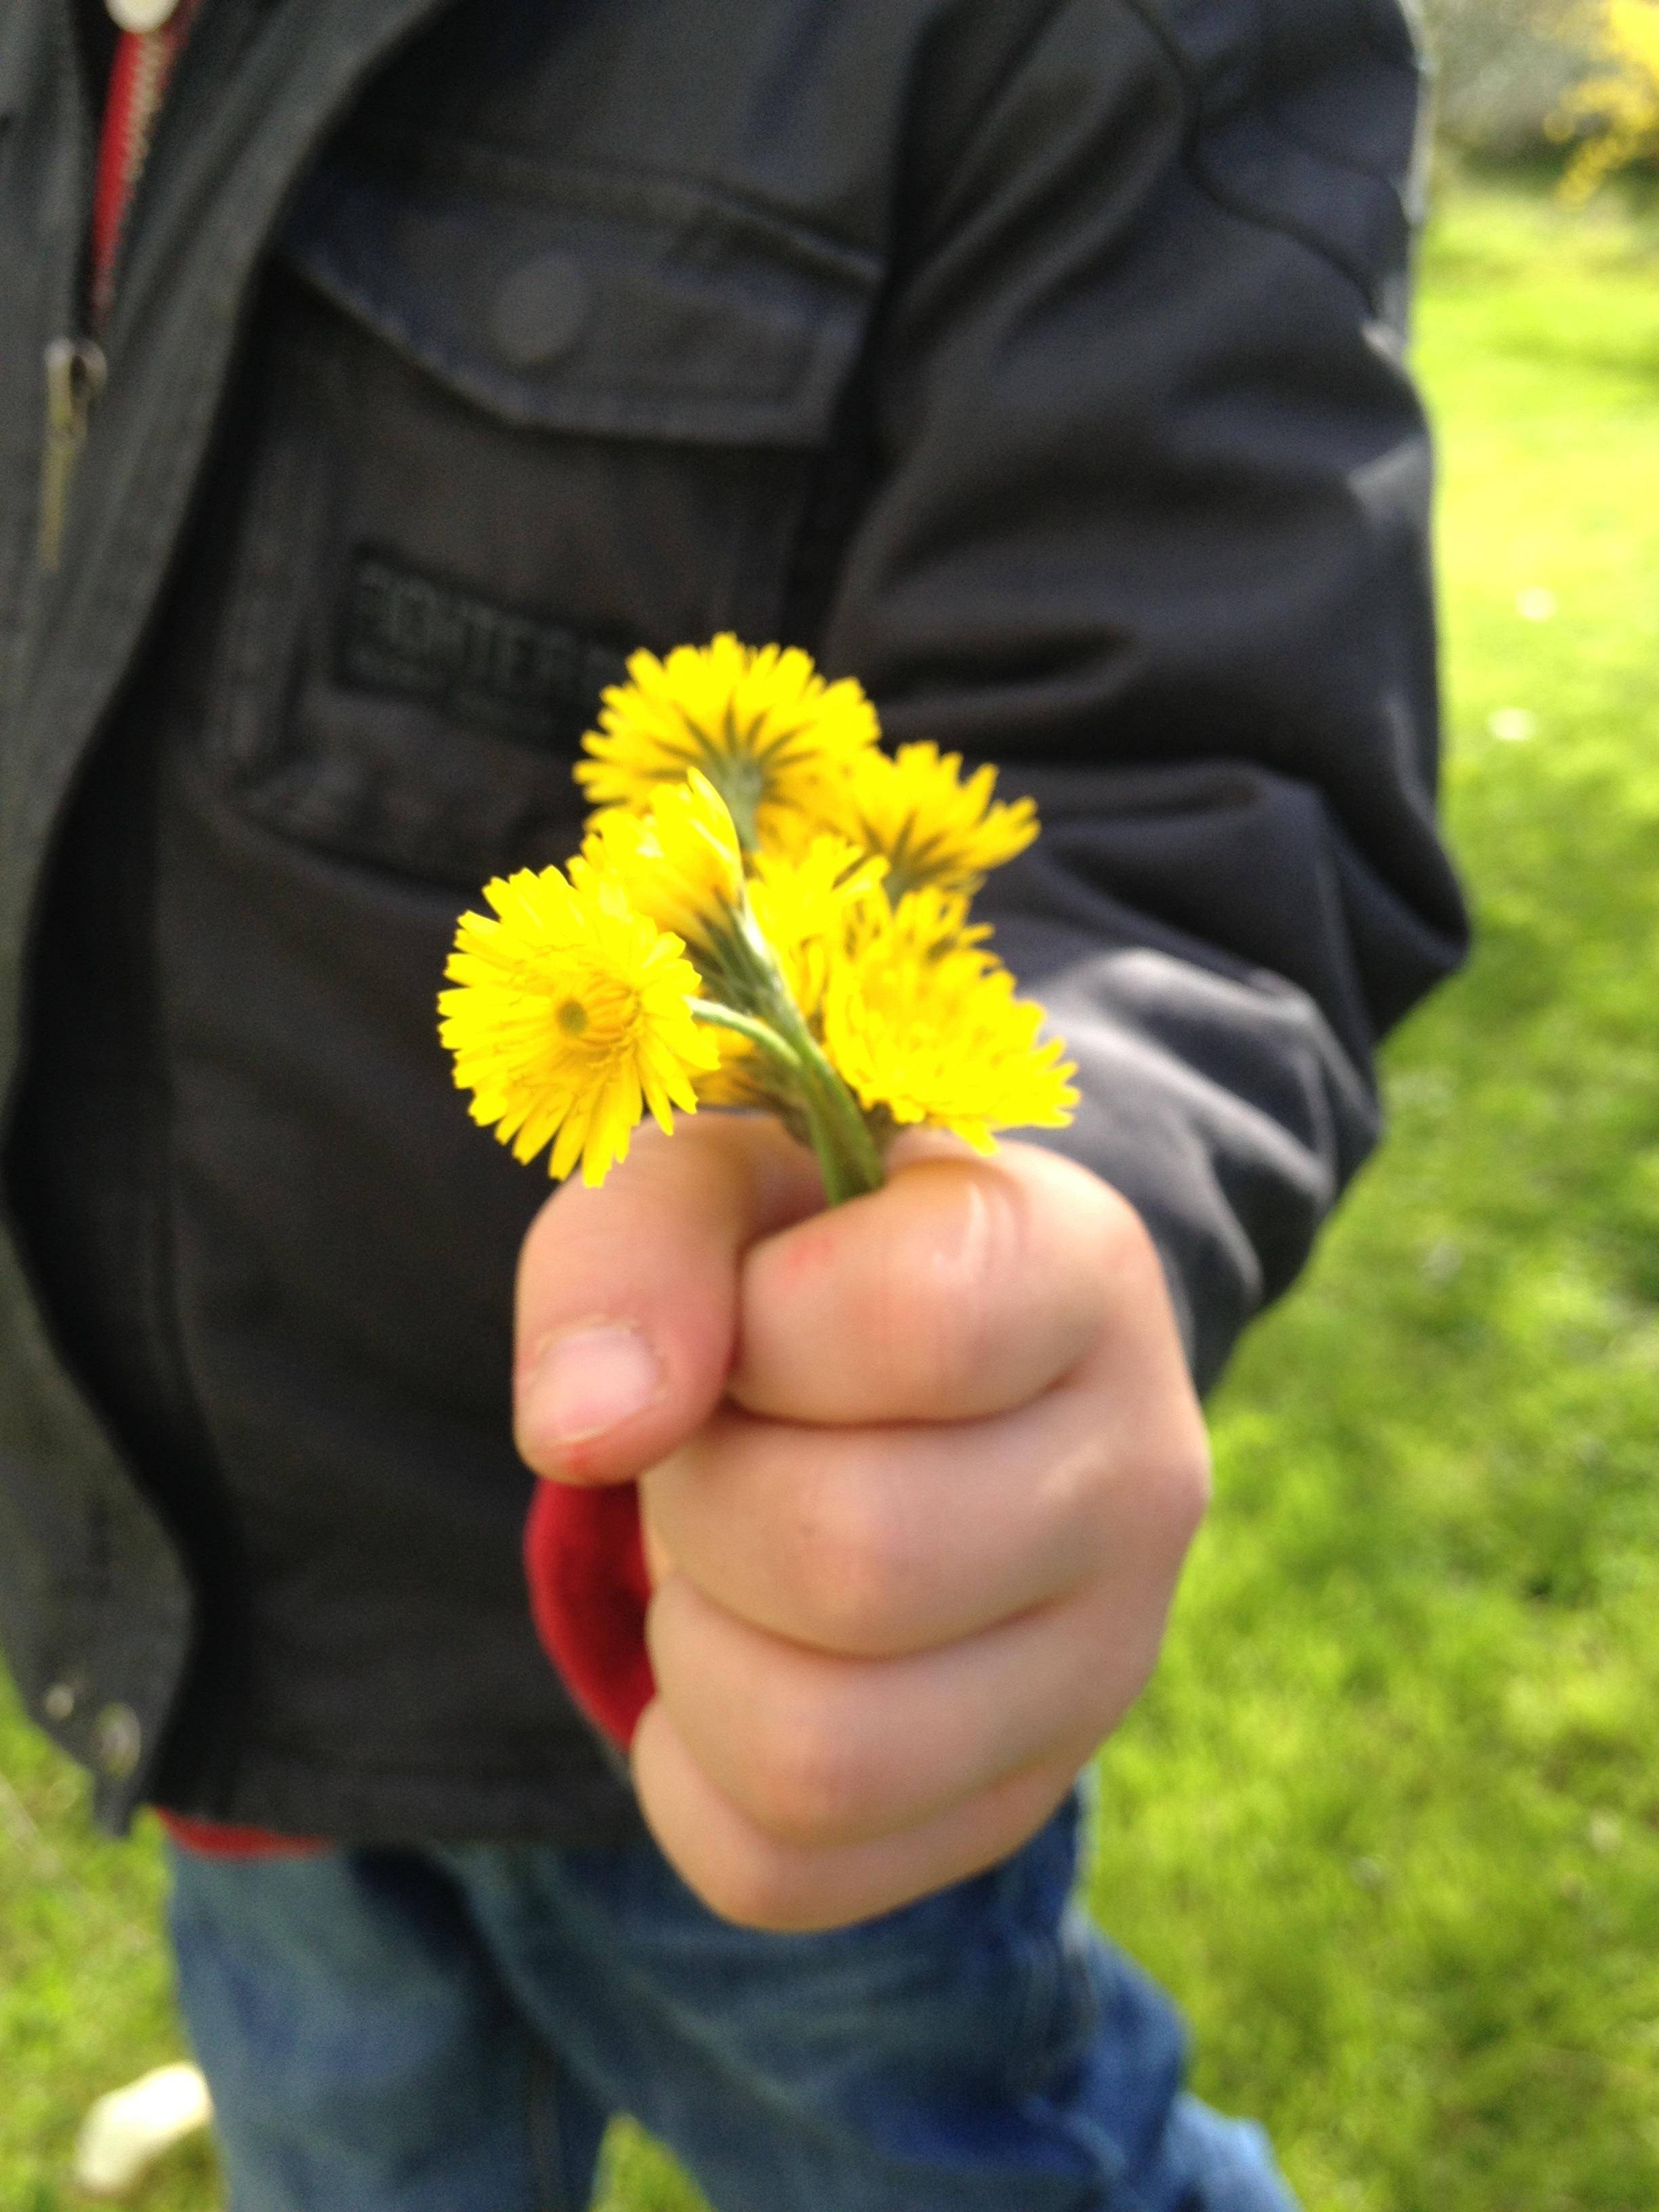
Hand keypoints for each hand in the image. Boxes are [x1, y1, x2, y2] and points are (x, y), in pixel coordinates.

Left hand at [513, 1115, 1209, 1931]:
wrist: (882, 1363)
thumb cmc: (790, 1250)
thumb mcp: (702, 1178)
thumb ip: (635, 1245)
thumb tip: (585, 1432)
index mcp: (1082, 1275)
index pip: (916, 1330)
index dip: (756, 1328)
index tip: (754, 1307)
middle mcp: (1139, 1481)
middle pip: (855, 1561)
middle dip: (704, 1495)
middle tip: (719, 1438)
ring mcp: (1095, 1669)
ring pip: (821, 1757)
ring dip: (695, 1641)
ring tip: (732, 1549)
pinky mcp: (1008, 1806)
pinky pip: (777, 1868)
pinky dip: (686, 1768)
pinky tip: (737, 1650)